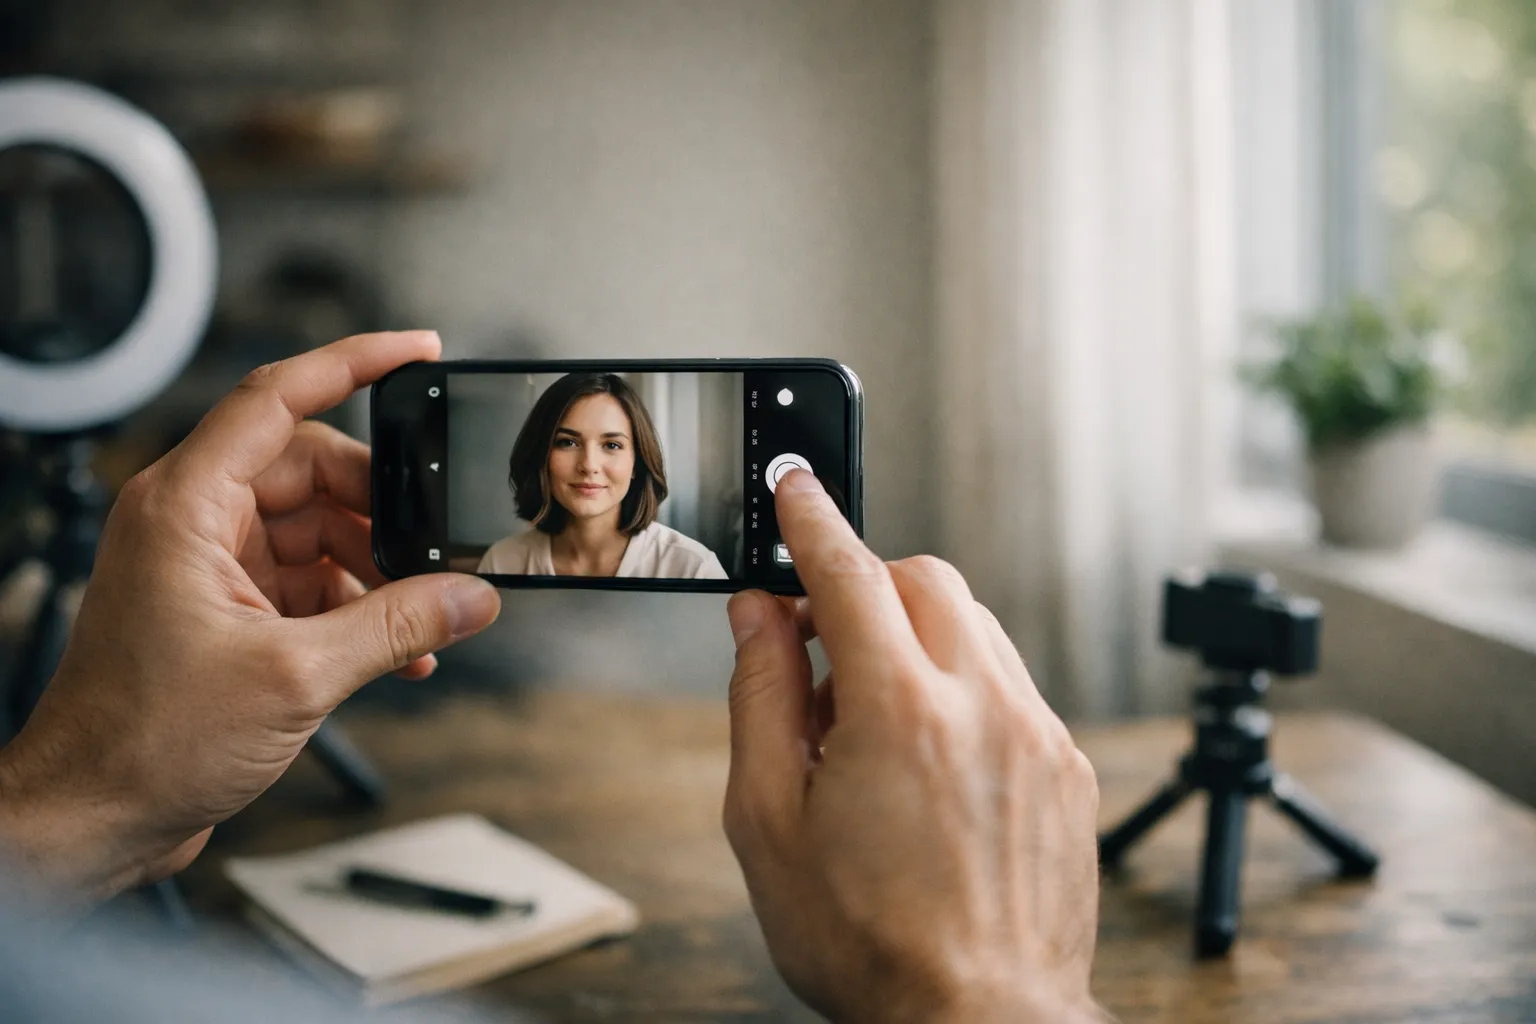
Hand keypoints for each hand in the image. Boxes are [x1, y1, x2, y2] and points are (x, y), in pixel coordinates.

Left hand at [0, 332, 501, 904]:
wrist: (94, 816)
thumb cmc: (146, 742)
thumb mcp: (296, 676)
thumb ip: (396, 625)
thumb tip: (470, 596)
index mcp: (187, 506)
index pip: (278, 398)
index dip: (353, 362)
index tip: (416, 351)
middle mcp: (195, 522)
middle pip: (315, 470)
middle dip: (383, 510)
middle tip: (438, 549)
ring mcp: (211, 565)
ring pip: (320, 529)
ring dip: (376, 570)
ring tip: (423, 618)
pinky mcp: (228, 610)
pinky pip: (311, 581)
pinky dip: (358, 607)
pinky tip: (401, 650)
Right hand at [723, 470, 1103, 1023]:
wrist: (981, 1020)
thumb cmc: (867, 941)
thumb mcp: (768, 822)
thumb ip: (761, 697)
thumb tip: (758, 615)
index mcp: (900, 714)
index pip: (849, 572)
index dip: (812, 519)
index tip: (796, 485)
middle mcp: (984, 705)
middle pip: (924, 580)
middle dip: (867, 586)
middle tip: (822, 651)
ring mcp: (1038, 733)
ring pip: (974, 625)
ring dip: (915, 638)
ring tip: (872, 725)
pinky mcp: (1066, 765)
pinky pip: (1010, 682)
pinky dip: (962, 686)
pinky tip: (930, 759)